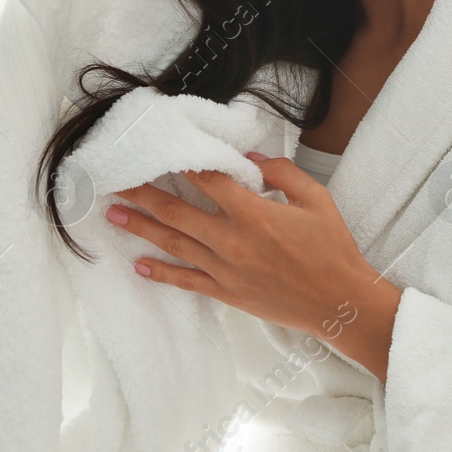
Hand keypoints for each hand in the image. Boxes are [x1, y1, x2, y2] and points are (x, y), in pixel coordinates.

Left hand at [105, 151, 384, 346]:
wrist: (338, 302)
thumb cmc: (332, 248)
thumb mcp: (316, 199)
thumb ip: (283, 172)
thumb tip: (250, 159)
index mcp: (254, 212)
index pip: (208, 179)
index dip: (182, 163)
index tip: (158, 150)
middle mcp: (232, 240)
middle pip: (177, 211)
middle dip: (143, 194)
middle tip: (115, 180)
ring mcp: (226, 269)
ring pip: (174, 243)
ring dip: (141, 228)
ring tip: (113, 214)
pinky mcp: (227, 292)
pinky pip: (187, 281)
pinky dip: (161, 274)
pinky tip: (139, 265)